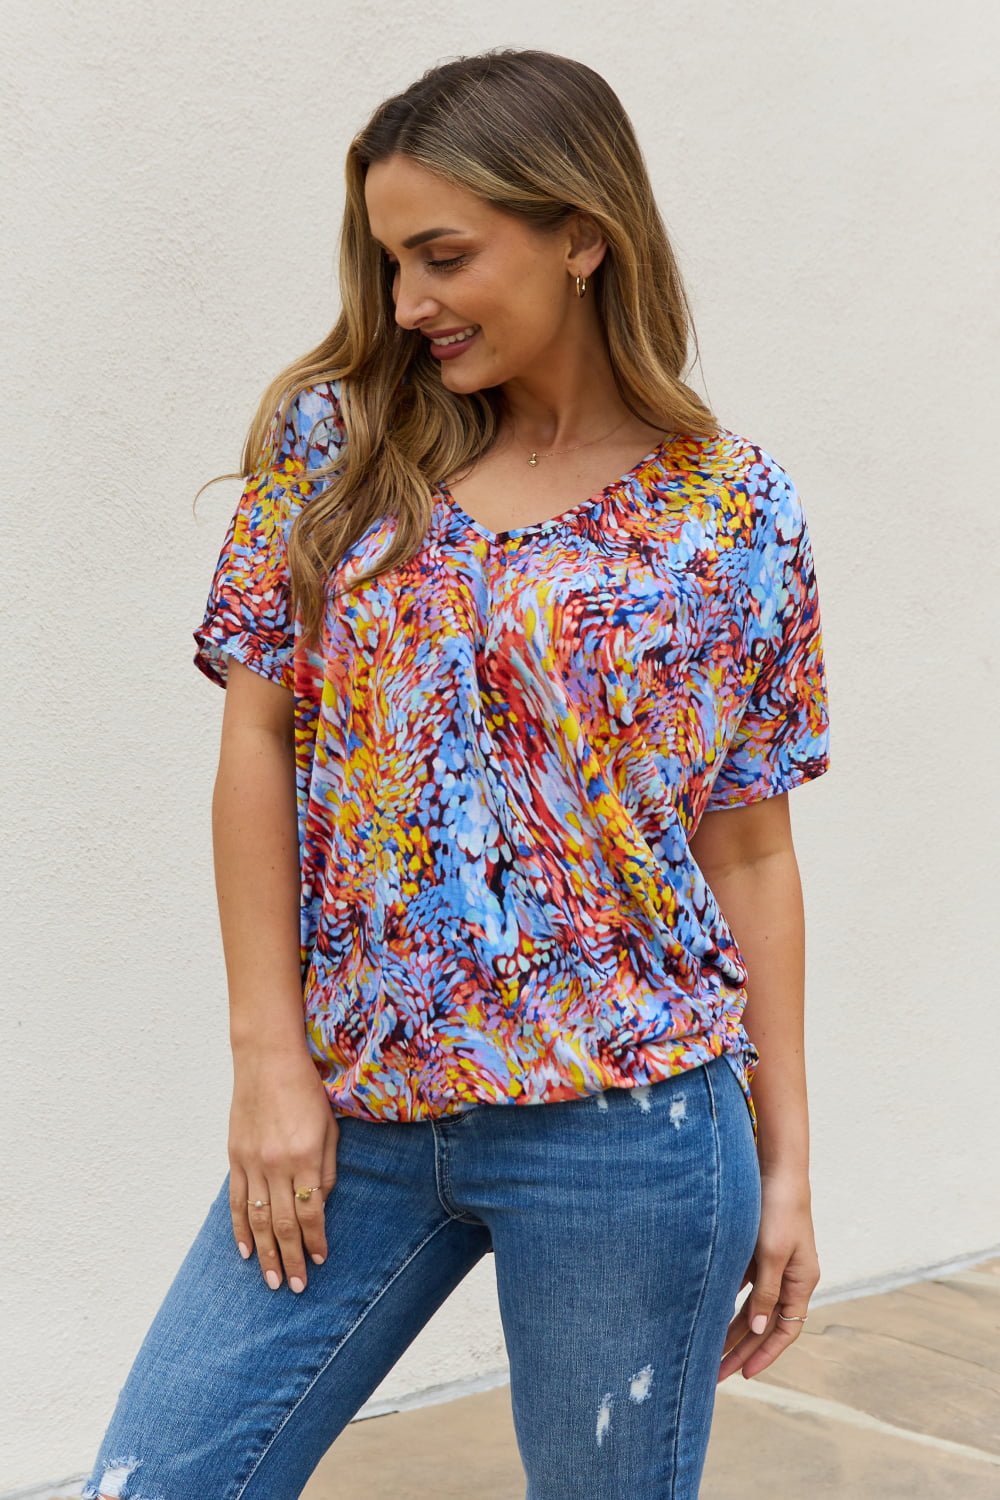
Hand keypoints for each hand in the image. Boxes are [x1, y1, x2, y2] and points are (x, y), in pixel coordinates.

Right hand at [228, 1048, 339, 1293]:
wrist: (268, 1058)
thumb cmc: (307, 1089)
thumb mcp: (329, 1126)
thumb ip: (328, 1167)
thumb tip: (322, 1203)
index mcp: (306, 1156)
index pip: (312, 1211)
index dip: (316, 1240)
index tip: (320, 1262)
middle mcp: (277, 1163)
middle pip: (283, 1223)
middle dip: (290, 1258)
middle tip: (295, 1287)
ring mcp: (252, 1161)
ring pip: (256, 1219)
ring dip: (265, 1253)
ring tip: (271, 1280)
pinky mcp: (235, 1156)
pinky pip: (235, 1200)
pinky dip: (239, 1229)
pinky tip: (245, 1251)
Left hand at [717, 1170, 819, 1381]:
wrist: (775, 1169)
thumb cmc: (777, 1210)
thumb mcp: (771, 1254)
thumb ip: (766, 1292)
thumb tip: (758, 1329)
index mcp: (801, 1282)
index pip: (784, 1331)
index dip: (764, 1355)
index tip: (743, 1375)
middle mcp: (790, 1278)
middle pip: (765, 1325)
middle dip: (741, 1350)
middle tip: (715, 1374)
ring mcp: (774, 1265)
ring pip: (752, 1307)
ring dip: (731, 1329)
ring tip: (708, 1351)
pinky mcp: (758, 1251)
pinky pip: (743, 1286)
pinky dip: (728, 1301)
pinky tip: (709, 1312)